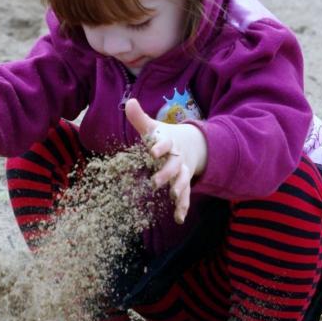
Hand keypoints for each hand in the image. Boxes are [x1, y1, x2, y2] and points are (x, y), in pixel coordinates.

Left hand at [125, 98, 207, 223]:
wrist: (192, 144)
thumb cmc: (164, 137)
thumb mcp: (153, 127)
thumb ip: (140, 118)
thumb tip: (129, 101)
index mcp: (168, 143)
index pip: (164, 143)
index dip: (159, 146)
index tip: (152, 150)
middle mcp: (177, 157)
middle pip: (173, 165)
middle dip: (166, 173)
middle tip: (156, 182)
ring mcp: (183, 171)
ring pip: (183, 180)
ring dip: (179, 188)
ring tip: (174, 197)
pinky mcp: (184, 183)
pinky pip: (185, 196)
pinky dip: (183, 207)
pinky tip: (179, 219)